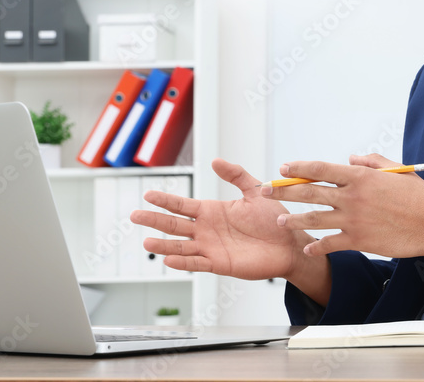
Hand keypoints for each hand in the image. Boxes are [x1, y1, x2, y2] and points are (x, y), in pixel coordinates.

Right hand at [130, 159, 327, 299]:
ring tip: (146, 241)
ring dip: (163, 244)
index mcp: (213, 211)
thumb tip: (215, 160)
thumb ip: (236, 175)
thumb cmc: (273, 219)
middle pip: (175, 224)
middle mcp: (207, 229)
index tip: (147, 193)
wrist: (289, 243)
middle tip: (134, 215)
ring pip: (181, 246)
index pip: (183, 205)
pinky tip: (168, 260)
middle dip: (155, 220)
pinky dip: (183, 262)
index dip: (165, 200)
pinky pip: (197, 263)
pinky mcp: (220, 264)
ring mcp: (211, 247)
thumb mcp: (255, 191)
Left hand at [262, 154, 423, 262]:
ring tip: (279, 222)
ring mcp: (353, 220)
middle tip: (265, 191)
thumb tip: (351, 159)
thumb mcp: (395, 170)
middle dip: (283, 191)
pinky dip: (317, 246)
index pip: (320, 168)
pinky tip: (307, 247)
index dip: (299, 168)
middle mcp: (352, 196)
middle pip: (309, 192)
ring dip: (292, 220)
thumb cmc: (417, 195)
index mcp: (359, 176)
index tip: (284, 169)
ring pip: (314, 218)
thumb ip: (370, 162)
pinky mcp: (359, 240)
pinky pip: (330, 243)